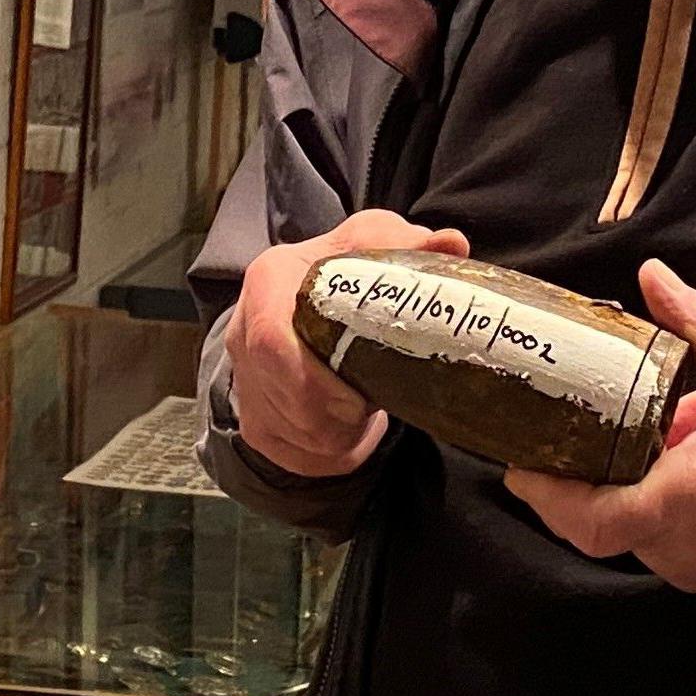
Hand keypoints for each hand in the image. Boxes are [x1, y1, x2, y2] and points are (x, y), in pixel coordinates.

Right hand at [225, 208, 469, 478]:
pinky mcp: (254, 419)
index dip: (311, 379)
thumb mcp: (377, 246)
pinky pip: (291, 451)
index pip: (271, 339)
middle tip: (369, 410)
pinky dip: (327, 451)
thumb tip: (451, 243)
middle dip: (333, 417)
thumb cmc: (347, 274)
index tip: (357, 400)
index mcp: (269, 280)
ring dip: (334, 435)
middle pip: (285, 397)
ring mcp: (244, 380)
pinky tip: (346, 429)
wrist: (309, 302)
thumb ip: (411, 245)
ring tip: (363, 413)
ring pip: (291, 431)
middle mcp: (243, 331)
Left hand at [505, 260, 695, 598]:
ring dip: (631, 468)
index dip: (543, 488)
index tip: (519, 454)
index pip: (585, 517)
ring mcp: (691, 565)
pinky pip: (661, 532)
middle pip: (594, 515)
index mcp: (682, 500)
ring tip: (672, 414)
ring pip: (628, 521)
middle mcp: (676, 543)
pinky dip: (660, 488)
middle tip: (578, 413)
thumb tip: (653, 278)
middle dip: (583, 462)